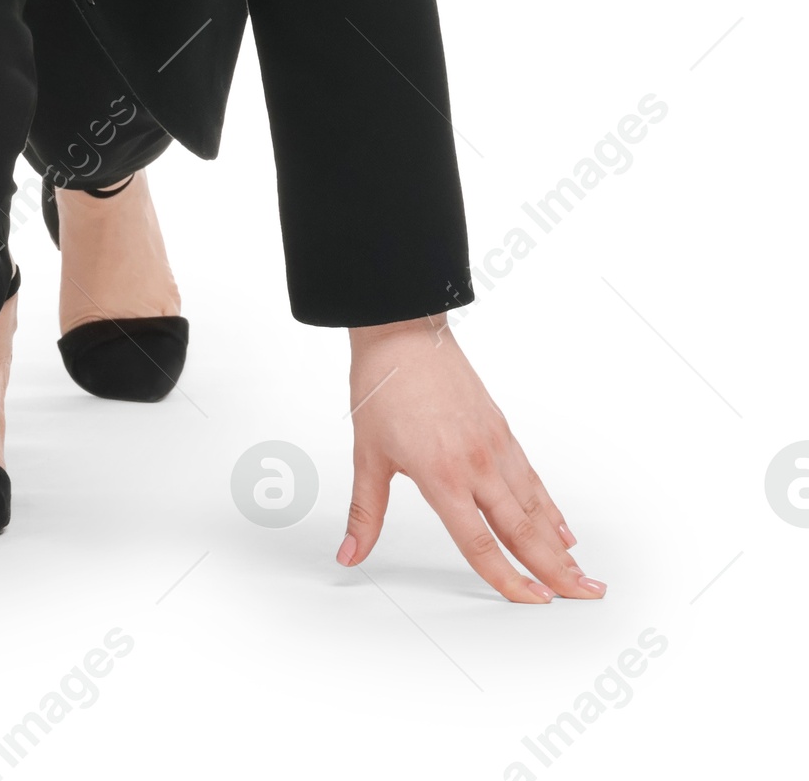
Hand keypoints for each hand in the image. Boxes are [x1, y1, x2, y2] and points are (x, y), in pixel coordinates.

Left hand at [337, 313, 604, 604]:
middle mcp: (476, 464)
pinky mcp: (500, 428)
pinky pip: (530, 477)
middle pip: (521, 530)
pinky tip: (562, 526)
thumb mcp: (367, 456)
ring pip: (533, 505)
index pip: (480, 544)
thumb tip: (348, 554)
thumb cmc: (382, 387)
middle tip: (585, 596)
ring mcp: (493, 445)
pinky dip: (549, 505)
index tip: (534, 601)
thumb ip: (365, 514)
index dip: (508, 579)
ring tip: (583, 573)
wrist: (402, 333)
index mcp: (442, 476)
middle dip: (555, 569)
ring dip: (560, 543)